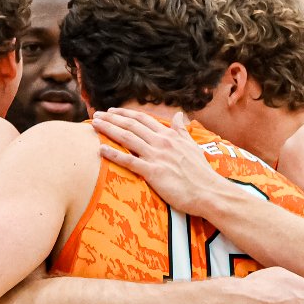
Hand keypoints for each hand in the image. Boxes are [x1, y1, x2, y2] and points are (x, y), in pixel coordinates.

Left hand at [92, 108, 232, 215]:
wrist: (208, 191)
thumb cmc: (200, 172)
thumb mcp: (192, 146)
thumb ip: (182, 130)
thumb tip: (179, 115)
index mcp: (170, 135)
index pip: (143, 119)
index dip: (125, 113)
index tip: (112, 111)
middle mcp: (161, 142)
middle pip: (131, 125)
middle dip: (111, 118)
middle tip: (96, 115)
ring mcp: (156, 156)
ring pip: (127, 138)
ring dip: (108, 130)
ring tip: (94, 125)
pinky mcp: (153, 172)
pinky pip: (129, 161)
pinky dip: (113, 154)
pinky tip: (100, 149)